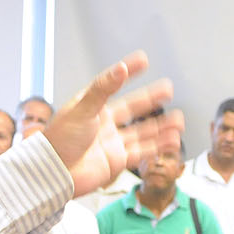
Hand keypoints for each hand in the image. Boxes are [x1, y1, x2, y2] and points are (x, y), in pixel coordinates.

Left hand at [43, 51, 182, 197]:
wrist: (54, 173)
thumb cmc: (59, 140)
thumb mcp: (82, 108)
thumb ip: (103, 89)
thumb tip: (121, 68)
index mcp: (92, 107)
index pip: (113, 84)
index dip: (128, 72)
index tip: (143, 61)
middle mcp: (104, 124)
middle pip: (133, 109)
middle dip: (151, 99)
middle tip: (169, 89)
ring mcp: (112, 143)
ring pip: (142, 132)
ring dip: (161, 126)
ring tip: (179, 120)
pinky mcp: (117, 161)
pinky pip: (142, 152)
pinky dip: (158, 147)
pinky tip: (172, 141)